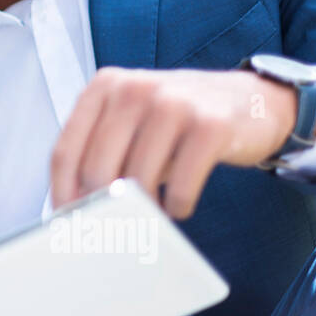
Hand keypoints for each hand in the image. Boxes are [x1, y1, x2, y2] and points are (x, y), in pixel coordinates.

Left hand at [49, 66, 315, 219]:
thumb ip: (102, 149)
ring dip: (142, 212)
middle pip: (96, 169)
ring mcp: (174, 103)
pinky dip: (177, 207)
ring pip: (137, 181)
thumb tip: (75, 209)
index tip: (67, 225)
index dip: (62, 195)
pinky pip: (180, 187)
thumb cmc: (181, 117)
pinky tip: (178, 207)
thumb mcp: (134, 119)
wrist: (253, 99)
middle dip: (102, 210)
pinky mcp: (210, 126)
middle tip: (113, 230)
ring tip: (152, 216)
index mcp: (106, 85)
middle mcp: (135, 89)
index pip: (66, 151)